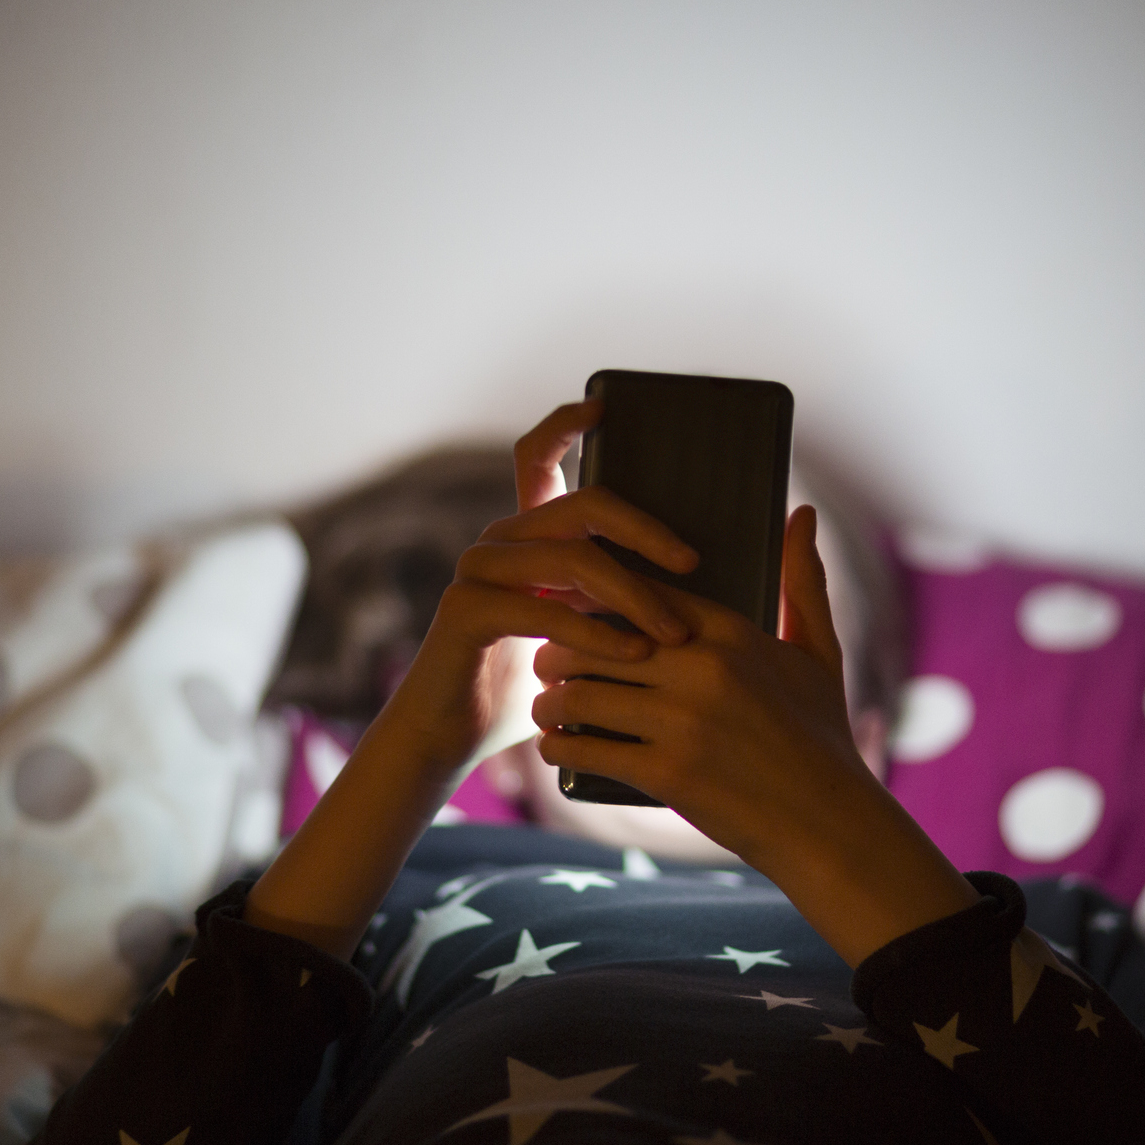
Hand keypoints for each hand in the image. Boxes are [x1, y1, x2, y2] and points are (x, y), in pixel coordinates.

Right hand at [375, 400, 700, 778]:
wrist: (451, 738)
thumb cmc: (525, 691)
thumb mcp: (579, 637)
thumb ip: (611, 604)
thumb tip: (689, 585)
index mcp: (525, 538)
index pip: (537, 459)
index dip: (566, 425)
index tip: (604, 406)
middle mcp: (499, 543)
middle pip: (583, 506)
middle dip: (647, 531)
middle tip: (693, 563)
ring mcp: (477, 571)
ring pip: (573, 558)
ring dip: (635, 594)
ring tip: (675, 633)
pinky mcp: (466, 610)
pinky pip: (545, 609)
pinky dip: (597, 632)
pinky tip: (633, 651)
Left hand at [526, 504, 863, 861]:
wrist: (829, 824)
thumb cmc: (823, 738)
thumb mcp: (819, 653)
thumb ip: (803, 581)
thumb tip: (803, 512)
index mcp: (732, 634)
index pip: (638, 594)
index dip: (596, 601)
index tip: (573, 611)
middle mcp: (704, 669)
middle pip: (595, 640)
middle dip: (560, 652)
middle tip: (546, 663)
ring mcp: (684, 721)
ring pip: (580, 692)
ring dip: (552, 700)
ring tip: (547, 705)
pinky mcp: (667, 772)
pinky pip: (586, 746)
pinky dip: (559, 746)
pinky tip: (555, 746)